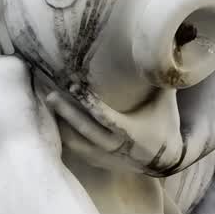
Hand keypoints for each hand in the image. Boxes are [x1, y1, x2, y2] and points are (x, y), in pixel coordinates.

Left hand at [44, 89, 184, 175]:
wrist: (165, 162)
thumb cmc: (164, 124)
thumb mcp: (165, 103)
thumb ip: (161, 80)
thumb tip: (161, 51)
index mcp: (132, 133)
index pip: (106, 118)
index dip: (89, 103)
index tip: (74, 86)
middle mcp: (116, 147)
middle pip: (85, 130)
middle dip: (66, 112)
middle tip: (50, 95)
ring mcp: (104, 157)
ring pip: (75, 143)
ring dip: (61, 125)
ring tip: (49, 106)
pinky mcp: (97, 162)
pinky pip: (75, 150)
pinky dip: (64, 136)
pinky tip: (54, 121)